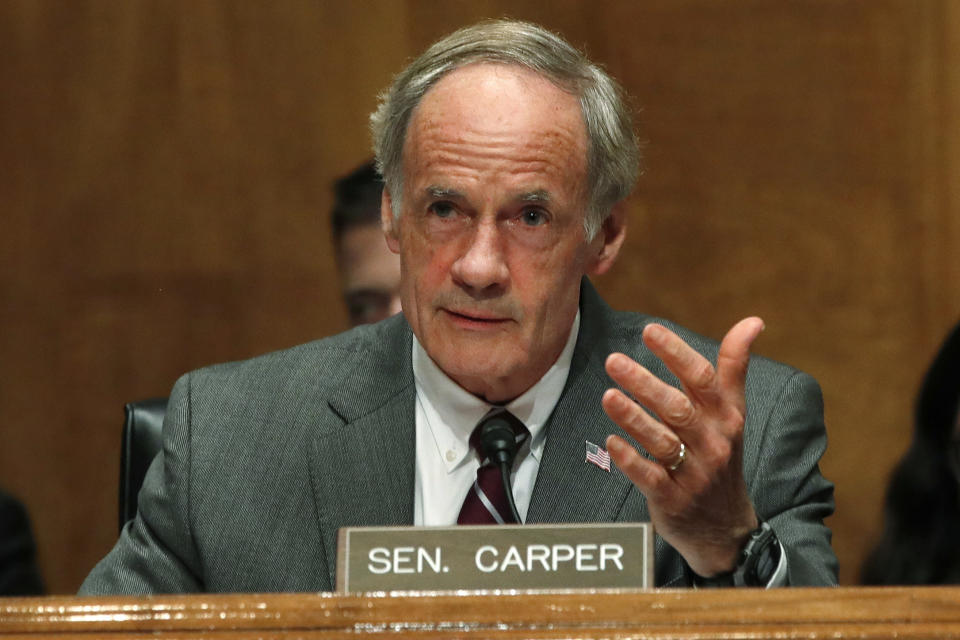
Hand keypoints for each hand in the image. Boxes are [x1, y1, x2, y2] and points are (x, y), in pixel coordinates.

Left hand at [601, 317, 764, 576]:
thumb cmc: (721, 457)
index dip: (676, 353)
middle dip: (645, 383)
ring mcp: (693, 473)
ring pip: (663, 442)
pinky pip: (650, 477)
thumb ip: (733, 368)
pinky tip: (610, 442)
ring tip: (608, 396)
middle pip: (678, 408)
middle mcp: (712, 443)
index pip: (703, 379)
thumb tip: (753, 320)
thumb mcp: (732, 414)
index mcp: (725, 417)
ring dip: (634, 418)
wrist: (727, 529)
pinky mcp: (673, 499)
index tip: (649, 330)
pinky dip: (630, 459)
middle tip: (614, 360)